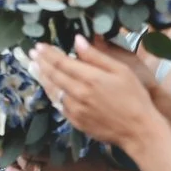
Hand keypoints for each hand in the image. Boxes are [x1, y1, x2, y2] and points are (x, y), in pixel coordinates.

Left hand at [31, 37, 164, 148]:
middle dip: (41, 63)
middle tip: (32, 53)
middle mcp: (78, 94)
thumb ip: (96, 56)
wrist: (138, 131)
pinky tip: (49, 88)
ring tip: (34, 67)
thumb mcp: (121, 71)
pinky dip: (51, 93)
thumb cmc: (135, 97)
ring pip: (52, 90)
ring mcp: (74, 109)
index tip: (39, 46)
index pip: (62, 62)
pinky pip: (58, 105)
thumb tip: (77, 40)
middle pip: (53, 75)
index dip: (49, 53)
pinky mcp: (75, 121)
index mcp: (90, 78)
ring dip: (42, 78)